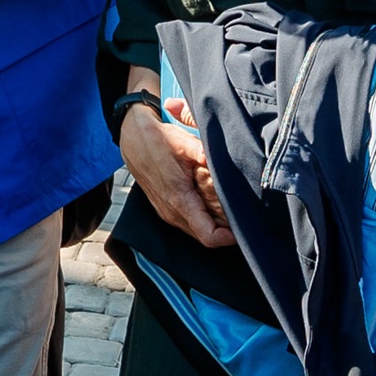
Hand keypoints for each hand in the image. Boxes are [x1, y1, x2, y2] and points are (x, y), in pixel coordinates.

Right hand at [119, 100, 228, 247]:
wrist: (132, 139)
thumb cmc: (157, 141)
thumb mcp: (184, 143)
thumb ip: (204, 154)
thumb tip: (223, 162)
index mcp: (179, 201)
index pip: (209, 236)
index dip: (229, 236)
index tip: (243, 225)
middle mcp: (172, 213)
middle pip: (206, 236)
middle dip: (225, 229)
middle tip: (241, 213)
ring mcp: (167, 212)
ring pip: (197, 230)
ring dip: (214, 223)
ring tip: (228, 207)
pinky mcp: (165, 208)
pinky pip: (188, 221)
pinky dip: (202, 217)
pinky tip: (211, 201)